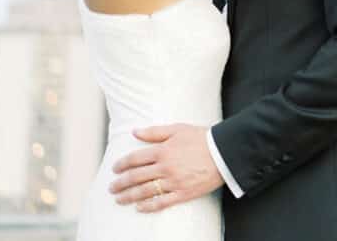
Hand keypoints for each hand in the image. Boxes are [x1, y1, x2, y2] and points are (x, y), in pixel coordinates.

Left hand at [109, 124, 223, 212]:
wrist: (224, 152)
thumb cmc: (203, 138)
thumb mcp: (178, 129)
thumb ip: (155, 132)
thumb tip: (135, 131)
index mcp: (162, 151)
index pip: (135, 159)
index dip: (121, 164)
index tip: (114, 169)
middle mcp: (165, 167)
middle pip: (135, 177)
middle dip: (120, 183)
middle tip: (112, 187)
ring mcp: (173, 182)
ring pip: (145, 191)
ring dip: (129, 196)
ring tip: (119, 199)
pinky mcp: (183, 193)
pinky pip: (162, 202)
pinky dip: (148, 206)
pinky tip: (139, 207)